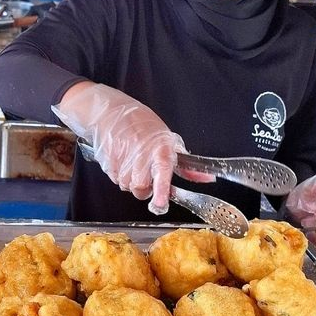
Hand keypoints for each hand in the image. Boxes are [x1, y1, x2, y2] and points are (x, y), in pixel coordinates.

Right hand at [52, 82, 185, 214]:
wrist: (111, 112)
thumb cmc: (143, 125)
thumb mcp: (170, 141)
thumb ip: (186, 166)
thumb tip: (208, 180)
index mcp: (159, 149)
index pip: (162, 172)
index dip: (161, 190)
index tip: (160, 203)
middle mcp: (140, 154)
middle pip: (140, 188)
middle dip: (144, 188)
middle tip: (146, 174)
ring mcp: (122, 158)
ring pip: (126, 187)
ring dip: (130, 181)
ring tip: (133, 163)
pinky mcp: (108, 161)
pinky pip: (114, 179)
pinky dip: (119, 175)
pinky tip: (122, 160)